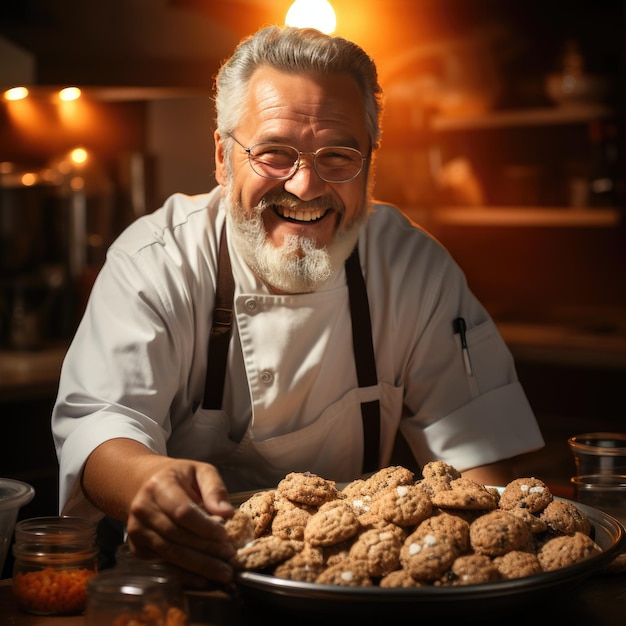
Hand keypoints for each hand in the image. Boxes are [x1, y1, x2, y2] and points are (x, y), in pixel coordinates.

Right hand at [124, 459, 236, 587]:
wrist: (146, 485)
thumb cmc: (179, 478)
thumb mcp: (200, 472)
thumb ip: (215, 489)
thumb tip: (227, 512)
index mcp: (159, 485)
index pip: (182, 511)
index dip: (204, 527)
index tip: (225, 536)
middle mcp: (143, 509)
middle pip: (175, 535)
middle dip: (205, 550)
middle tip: (229, 559)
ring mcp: (137, 530)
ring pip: (169, 553)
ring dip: (197, 566)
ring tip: (222, 572)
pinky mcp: (138, 548)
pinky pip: (162, 564)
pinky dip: (184, 574)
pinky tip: (203, 579)